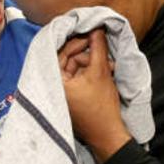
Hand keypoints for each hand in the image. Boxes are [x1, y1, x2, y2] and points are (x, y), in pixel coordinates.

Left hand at [58, 29, 130, 162]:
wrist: (108, 135)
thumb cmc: (101, 106)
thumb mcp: (101, 72)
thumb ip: (98, 48)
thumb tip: (97, 28)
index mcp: (54, 81)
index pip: (60, 51)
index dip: (77, 41)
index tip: (93, 35)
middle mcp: (53, 87)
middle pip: (68, 60)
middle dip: (88, 54)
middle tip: (104, 51)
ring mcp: (62, 94)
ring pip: (76, 68)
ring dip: (93, 64)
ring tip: (110, 66)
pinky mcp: (71, 99)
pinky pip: (79, 78)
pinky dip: (91, 73)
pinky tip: (107, 72)